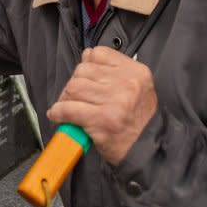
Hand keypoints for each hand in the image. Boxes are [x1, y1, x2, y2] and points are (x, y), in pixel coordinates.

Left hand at [47, 46, 156, 165]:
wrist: (148, 152)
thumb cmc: (138, 122)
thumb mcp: (136, 89)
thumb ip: (111, 70)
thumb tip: (85, 56)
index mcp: (136, 72)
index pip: (99, 54)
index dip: (88, 65)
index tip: (87, 78)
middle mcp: (127, 84)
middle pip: (83, 70)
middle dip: (74, 84)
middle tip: (75, 98)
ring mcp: (114, 102)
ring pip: (73, 88)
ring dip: (65, 98)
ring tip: (69, 107)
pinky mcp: (101, 120)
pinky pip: (69, 109)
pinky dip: (58, 112)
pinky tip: (58, 116)